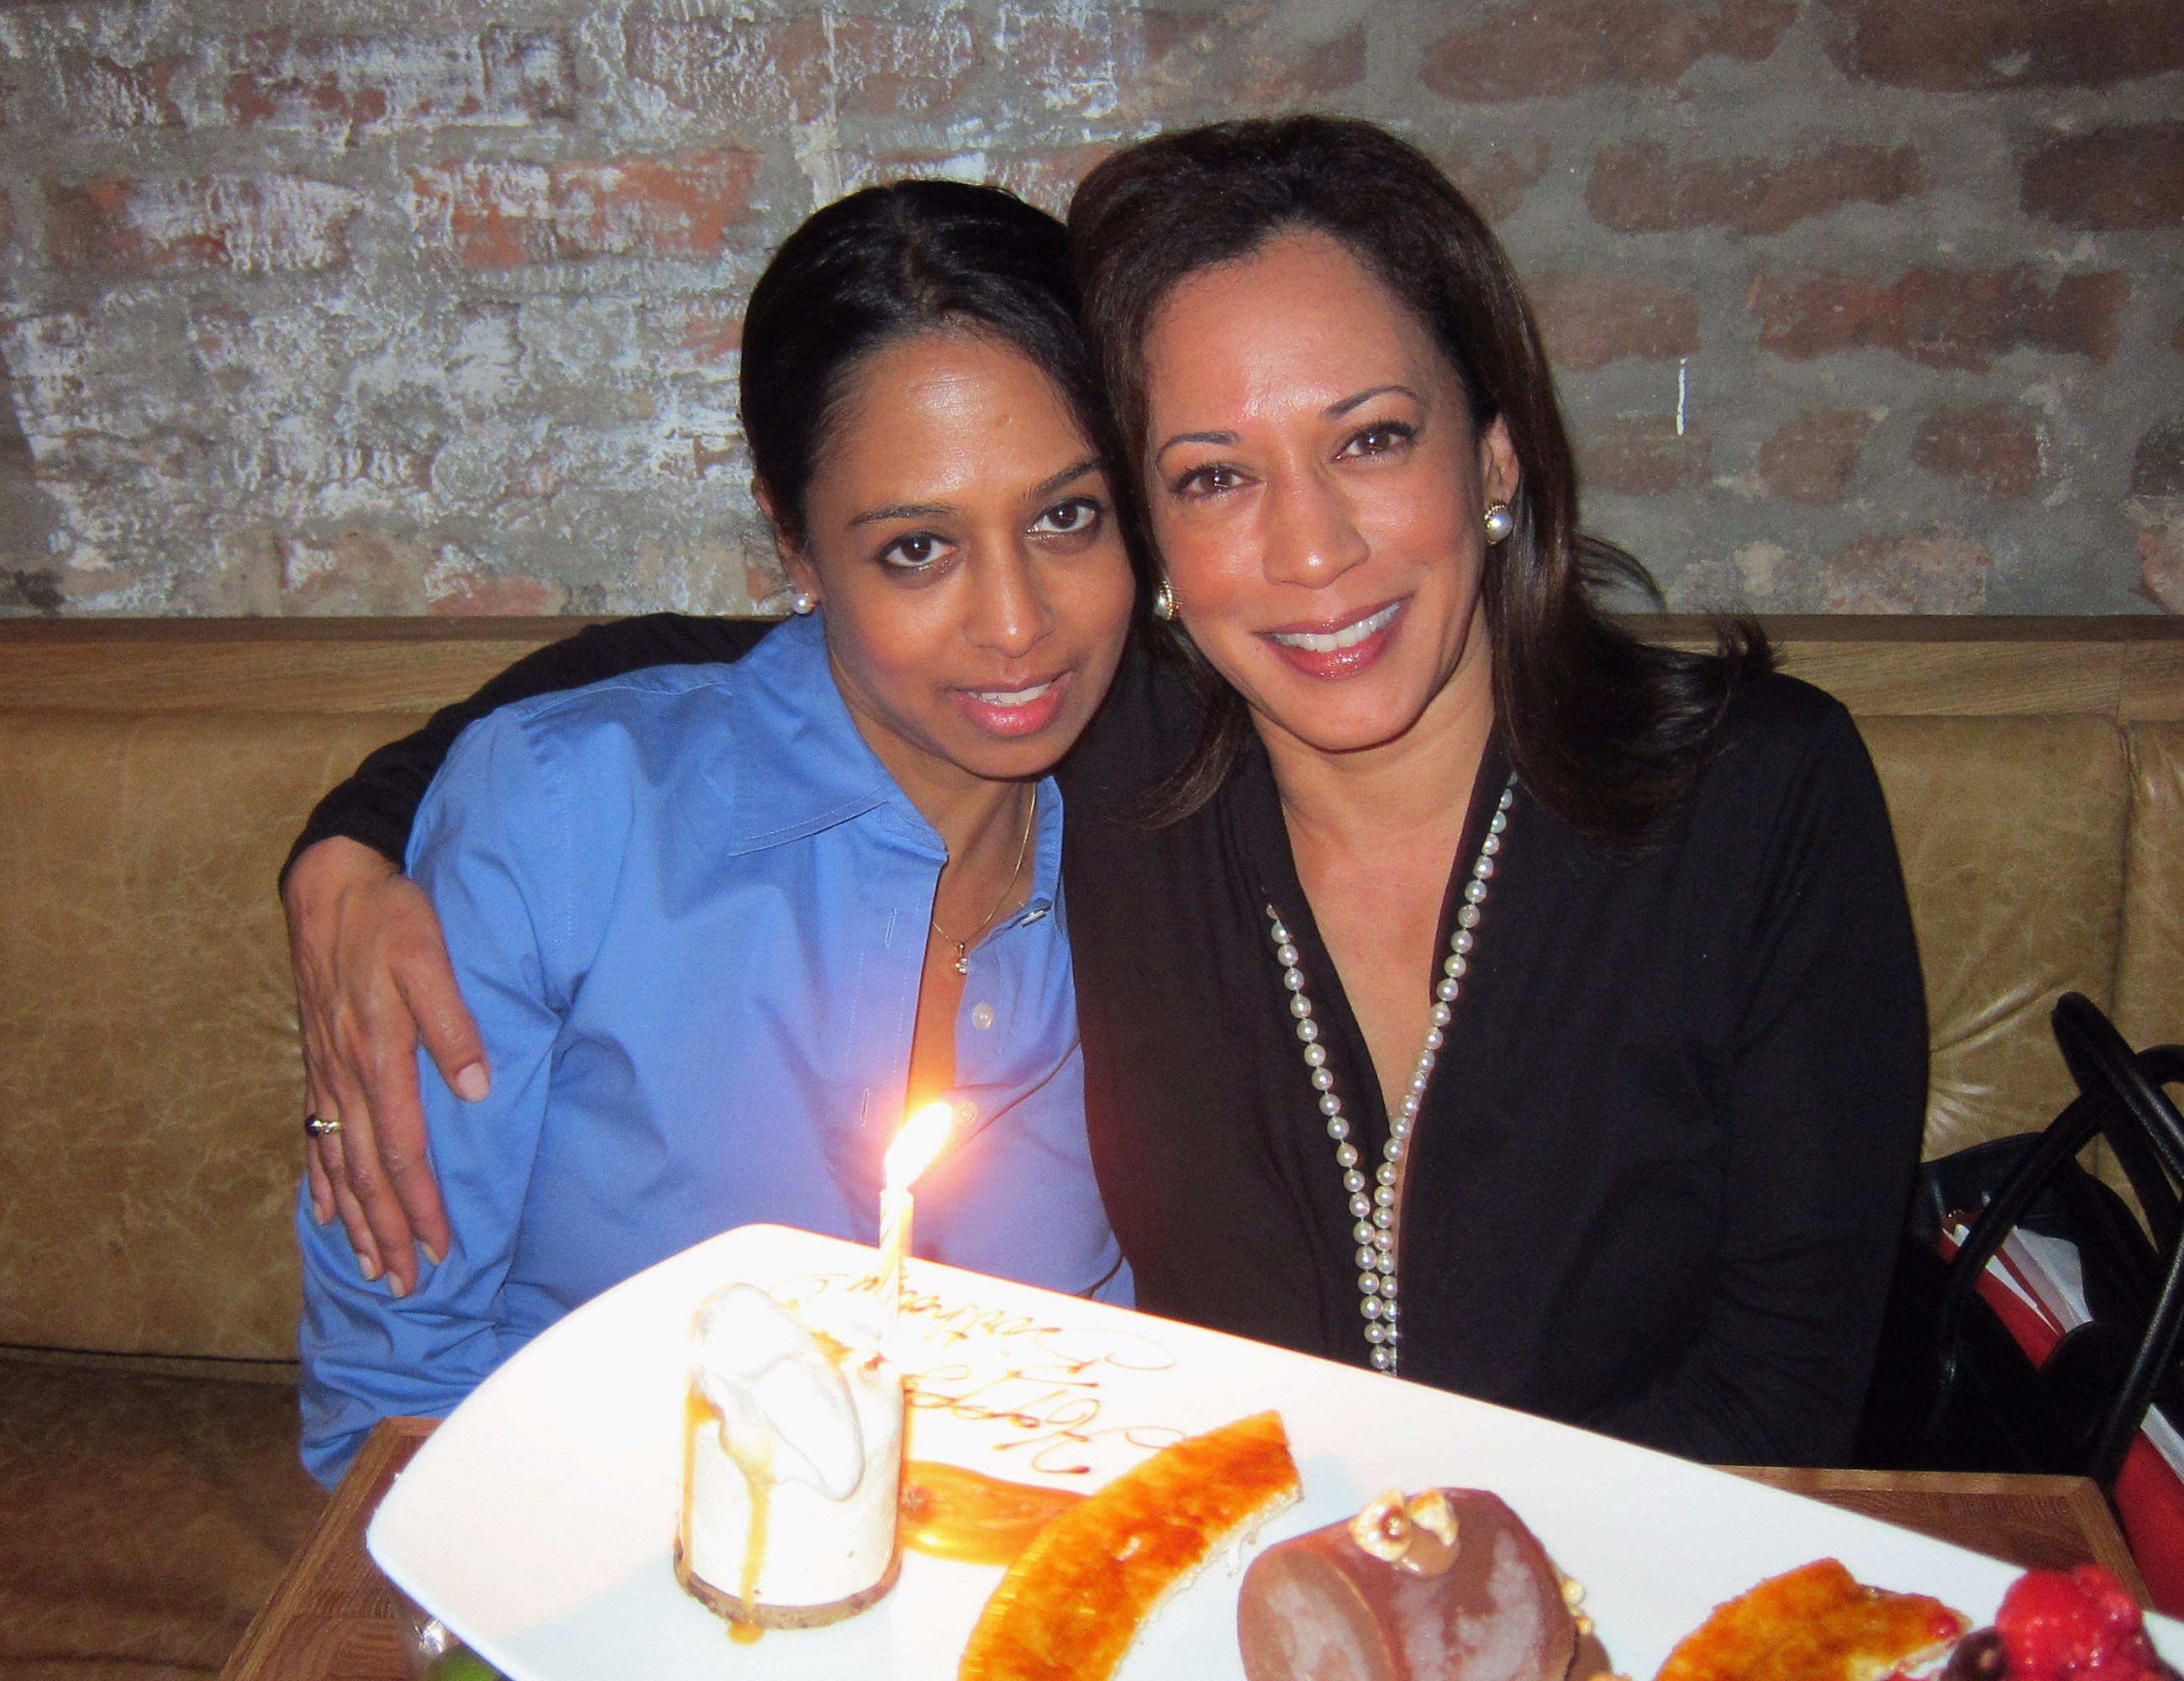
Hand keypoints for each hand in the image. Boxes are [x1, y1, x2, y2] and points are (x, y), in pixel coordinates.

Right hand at [284, 837, 487, 1295]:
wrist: (330, 883)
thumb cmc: (390, 916)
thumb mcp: (430, 958)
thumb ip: (451, 1023)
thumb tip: (474, 1088)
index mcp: (379, 1053)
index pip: (403, 1149)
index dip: (420, 1203)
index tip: (439, 1247)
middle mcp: (347, 1073)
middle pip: (368, 1171)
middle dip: (390, 1231)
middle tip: (409, 1284)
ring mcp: (327, 1071)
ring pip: (340, 1162)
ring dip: (359, 1219)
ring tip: (373, 1267)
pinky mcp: (319, 1060)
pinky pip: (316, 1132)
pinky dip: (322, 1179)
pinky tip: (328, 1214)